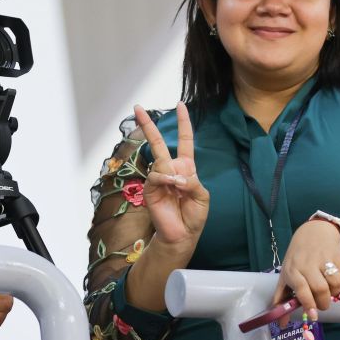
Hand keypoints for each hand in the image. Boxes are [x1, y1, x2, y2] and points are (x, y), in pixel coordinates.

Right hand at [134, 102, 208, 248]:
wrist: (182, 235)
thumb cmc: (194, 215)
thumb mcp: (202, 196)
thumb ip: (192, 181)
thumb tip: (174, 175)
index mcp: (186, 168)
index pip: (185, 141)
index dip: (183, 123)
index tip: (180, 105)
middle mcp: (170, 170)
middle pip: (159, 143)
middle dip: (148, 125)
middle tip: (137, 107)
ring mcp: (158, 178)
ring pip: (160, 160)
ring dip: (173, 173)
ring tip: (179, 189)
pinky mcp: (149, 188)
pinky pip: (156, 175)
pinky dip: (166, 180)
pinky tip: (172, 188)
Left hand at [279, 217, 339, 312]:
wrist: (312, 234)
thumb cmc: (296, 260)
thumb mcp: (285, 277)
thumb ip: (282, 300)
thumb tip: (282, 324)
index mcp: (292, 270)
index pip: (302, 288)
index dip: (308, 304)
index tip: (313, 316)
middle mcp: (308, 263)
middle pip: (321, 289)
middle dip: (323, 303)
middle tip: (321, 304)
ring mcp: (324, 258)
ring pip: (336, 283)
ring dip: (335, 295)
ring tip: (330, 294)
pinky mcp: (339, 255)